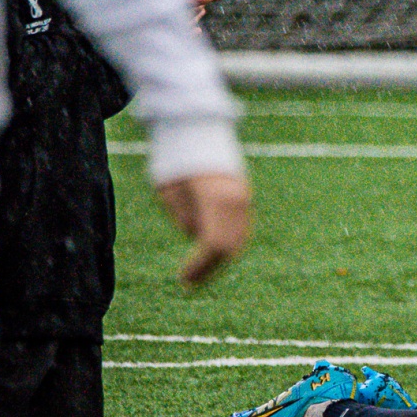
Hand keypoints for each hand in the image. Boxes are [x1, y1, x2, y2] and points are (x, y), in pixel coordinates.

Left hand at [155, 172, 250, 286]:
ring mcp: (244, 197)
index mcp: (215, 199)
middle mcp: (235, 200)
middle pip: (230, 247)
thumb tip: (197, 237)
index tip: (183, 280)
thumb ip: (187, 219)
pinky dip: (229, 245)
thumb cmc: (176, 165)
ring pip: (239, 240)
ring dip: (220, 259)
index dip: (200, 267)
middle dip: (210, 268)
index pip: (213, 245)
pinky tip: (211, 253)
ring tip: (199, 270)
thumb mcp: (171, 195)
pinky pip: (242, 230)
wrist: (197, 134)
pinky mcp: (245, 196)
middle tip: (190, 282)